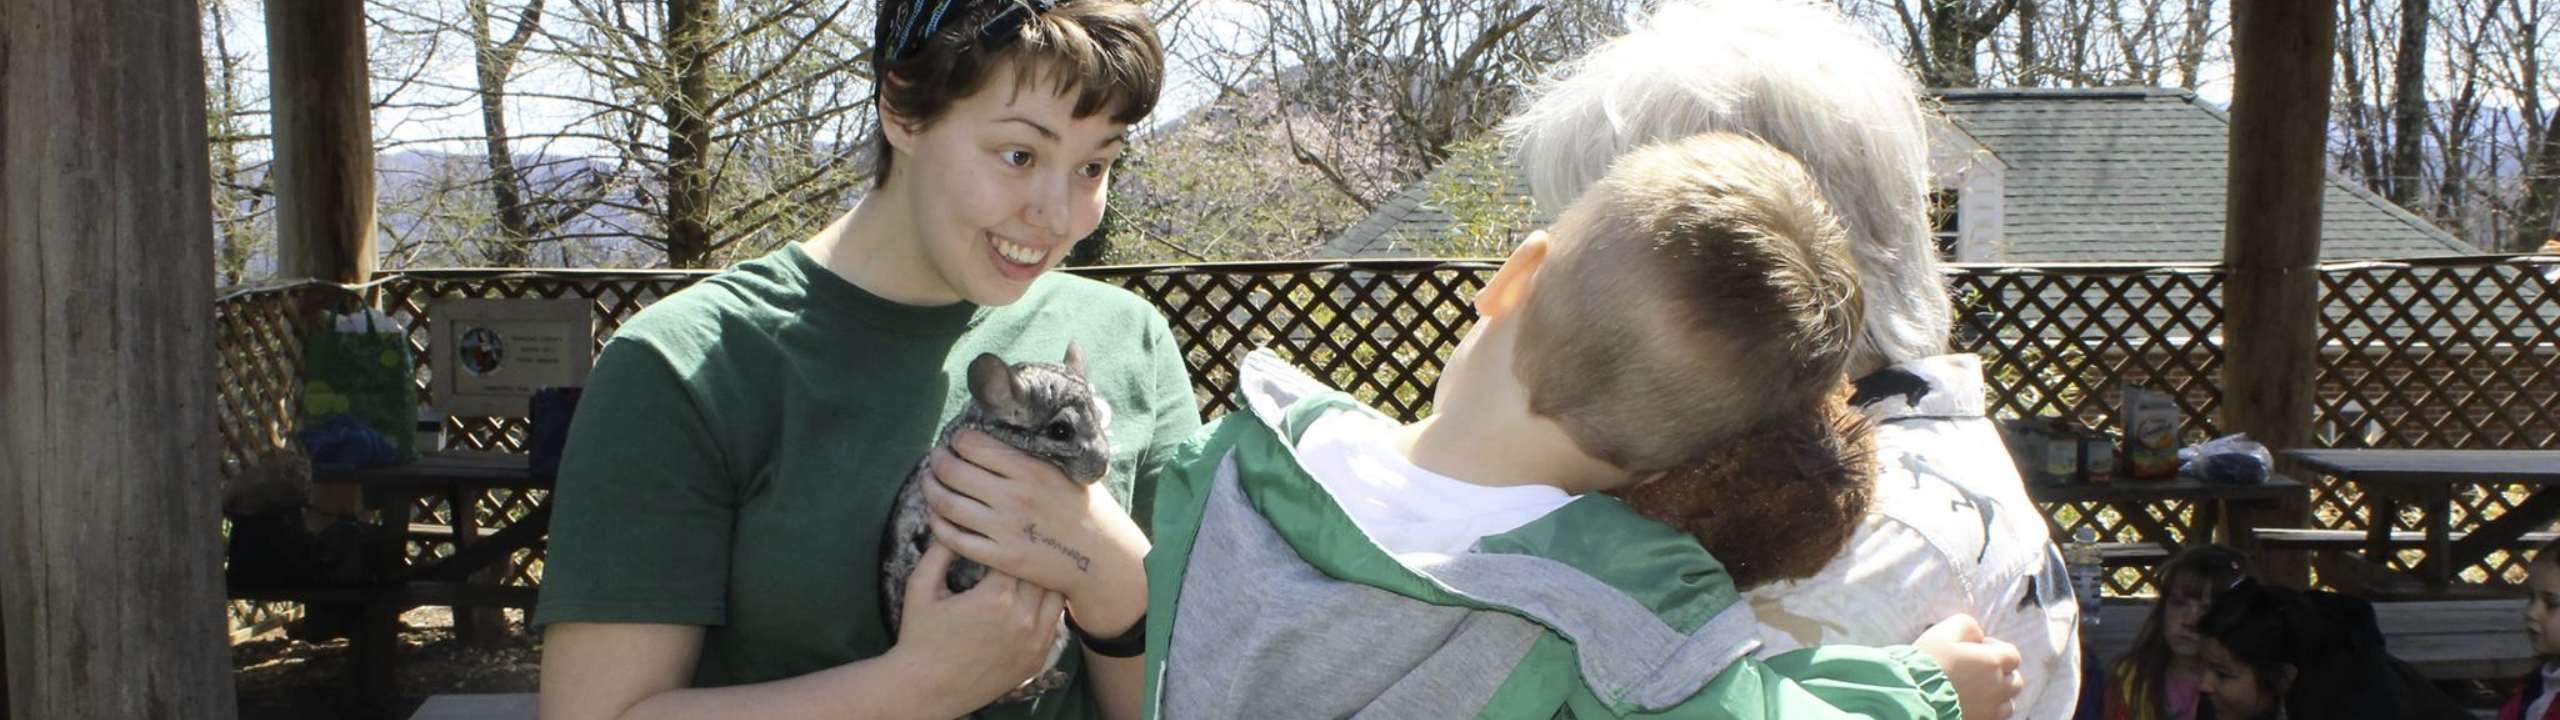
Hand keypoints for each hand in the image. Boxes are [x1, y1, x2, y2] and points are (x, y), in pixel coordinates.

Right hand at [887, 543, 1065, 705]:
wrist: (926, 688)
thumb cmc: (920, 636)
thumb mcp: (921, 586)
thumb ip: (940, 550)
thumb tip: (957, 522)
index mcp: (995, 596)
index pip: (1020, 552)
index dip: (1013, 540)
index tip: (1007, 532)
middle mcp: (1022, 618)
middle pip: (1044, 572)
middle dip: (1032, 559)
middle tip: (1023, 546)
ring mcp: (1034, 641)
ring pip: (1057, 597)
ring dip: (1045, 582)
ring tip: (1031, 570)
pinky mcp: (1037, 659)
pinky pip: (1055, 623)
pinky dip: (1047, 608)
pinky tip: (1033, 599)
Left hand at [926, 430, 1149, 634]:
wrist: (1102, 560)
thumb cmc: (1089, 510)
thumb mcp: (1072, 471)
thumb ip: (1041, 451)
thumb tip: (1015, 426)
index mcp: (1031, 469)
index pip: (974, 444)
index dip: (958, 439)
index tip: (956, 440)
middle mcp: (1014, 496)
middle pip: (952, 470)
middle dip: (937, 460)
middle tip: (936, 457)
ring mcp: (1004, 529)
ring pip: (946, 503)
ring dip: (929, 488)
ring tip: (929, 481)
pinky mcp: (1000, 557)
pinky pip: (953, 537)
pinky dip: (937, 523)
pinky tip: (936, 514)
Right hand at [1913, 614, 2022, 719]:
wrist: (1911, 696)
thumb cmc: (1927, 662)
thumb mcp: (1944, 631)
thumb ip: (1968, 625)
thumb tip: (1978, 635)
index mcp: (1993, 662)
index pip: (2013, 655)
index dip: (1997, 649)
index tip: (1978, 649)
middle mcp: (1998, 687)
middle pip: (2014, 680)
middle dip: (2001, 673)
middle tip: (1977, 670)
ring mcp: (1990, 710)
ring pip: (2007, 703)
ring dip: (1997, 695)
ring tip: (1975, 690)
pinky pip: (1994, 718)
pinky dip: (1987, 711)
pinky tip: (1969, 703)